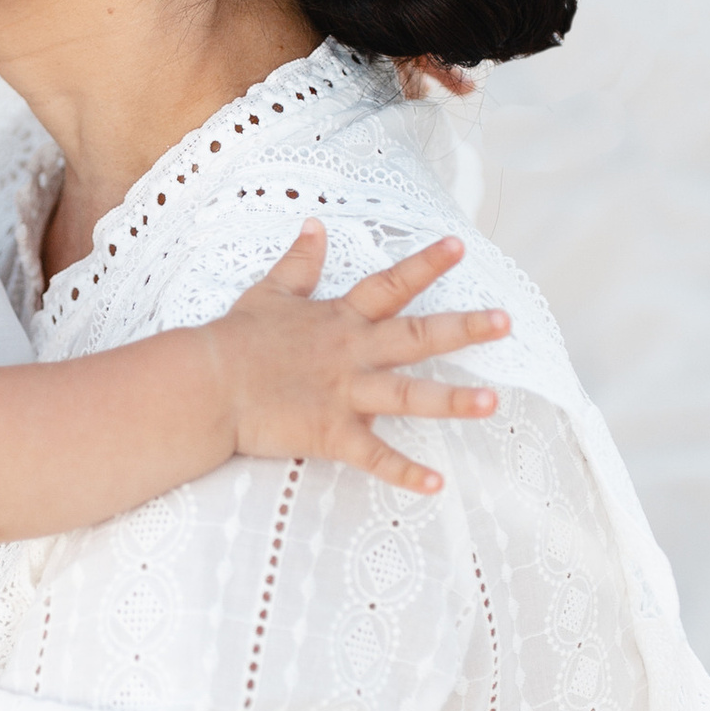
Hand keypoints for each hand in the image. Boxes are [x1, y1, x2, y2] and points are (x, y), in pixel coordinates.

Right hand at [213, 224, 509, 497]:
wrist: (204, 384)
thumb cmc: (235, 339)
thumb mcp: (269, 293)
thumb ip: (299, 263)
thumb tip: (314, 226)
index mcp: (339, 319)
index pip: (390, 285)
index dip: (425, 265)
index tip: (460, 247)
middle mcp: (351, 353)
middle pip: (416, 337)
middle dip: (463, 329)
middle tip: (505, 322)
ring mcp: (344, 394)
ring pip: (407, 396)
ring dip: (451, 401)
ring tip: (492, 402)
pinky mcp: (330, 433)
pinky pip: (374, 457)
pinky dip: (404, 473)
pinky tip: (436, 484)